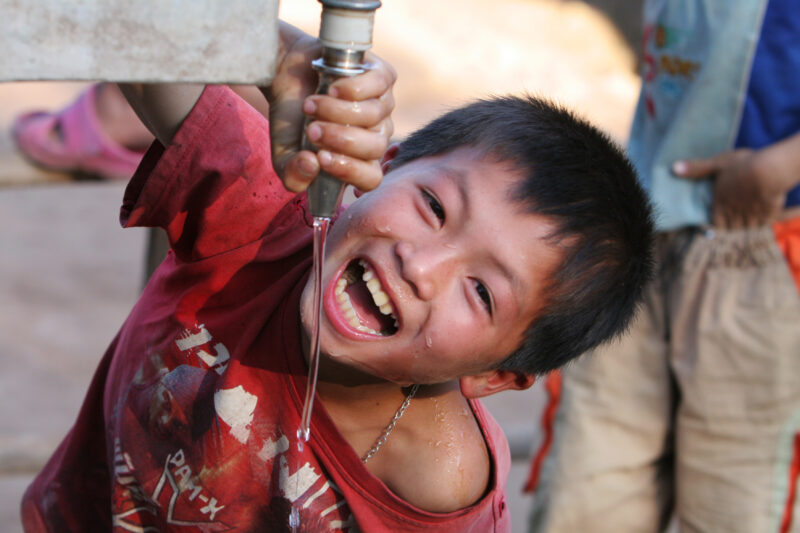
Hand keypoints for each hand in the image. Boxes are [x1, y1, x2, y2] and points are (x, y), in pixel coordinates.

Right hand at [264, 22, 395, 193]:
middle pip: (376, 147)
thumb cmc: (291, 118)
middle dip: (340, 139)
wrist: (286, 73)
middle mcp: (376, 134)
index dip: (349, 171)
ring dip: (336, 111)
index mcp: (358, 160)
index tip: (320, 158)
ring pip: (373, 115)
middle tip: (311, 130)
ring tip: (311, 105)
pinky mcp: (383, 76)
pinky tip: (331, 87)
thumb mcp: (284, 154)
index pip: (371, 178)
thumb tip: (312, 165)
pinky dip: (350, 88)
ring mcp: (383, 105)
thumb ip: (294, 175)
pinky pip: (378, 86)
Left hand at [672, 148, 787, 228]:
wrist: (770, 170)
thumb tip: (673, 169)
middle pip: (731, 226)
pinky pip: (764, 222)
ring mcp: (752, 213)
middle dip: (731, 225)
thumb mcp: (717, 163)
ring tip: (747, 219)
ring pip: (747, 226)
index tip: (717, 220)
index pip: (716, 221)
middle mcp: (735, 211)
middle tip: (732, 220)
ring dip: (746, 224)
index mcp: (721, 202)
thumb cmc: (742, 165)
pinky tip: (763, 215)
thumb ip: (697, 169)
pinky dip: (762, 221)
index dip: (716, 222)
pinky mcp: (769, 212)